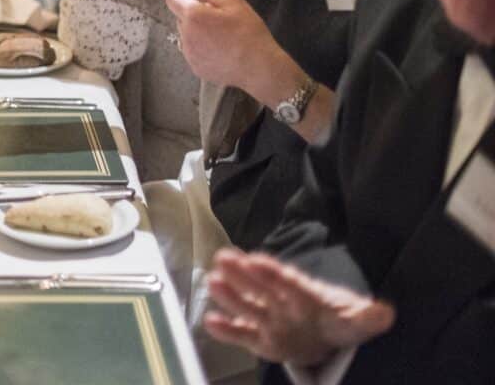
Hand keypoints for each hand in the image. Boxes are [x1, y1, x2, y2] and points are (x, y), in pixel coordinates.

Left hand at [165, 0, 296, 99]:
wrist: (259, 68)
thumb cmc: (249, 34)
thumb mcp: (234, 3)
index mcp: (193, 16)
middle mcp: (185, 35)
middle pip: (181, 15)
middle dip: (195, 10)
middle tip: (218, 14)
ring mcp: (189, 53)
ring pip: (187, 33)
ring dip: (198, 29)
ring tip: (222, 33)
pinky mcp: (195, 66)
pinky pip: (193, 50)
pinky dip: (202, 45)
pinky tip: (221, 48)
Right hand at [204, 249, 394, 365]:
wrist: (325, 338)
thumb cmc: (337, 321)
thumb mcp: (355, 321)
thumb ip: (366, 317)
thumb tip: (386, 313)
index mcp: (302, 293)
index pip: (286, 281)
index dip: (272, 272)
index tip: (255, 260)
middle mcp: (280, 302)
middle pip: (260, 288)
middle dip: (242, 275)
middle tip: (223, 257)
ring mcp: (267, 320)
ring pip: (247, 307)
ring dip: (230, 295)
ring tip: (212, 281)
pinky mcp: (259, 339)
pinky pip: (241, 334)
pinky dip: (226, 330)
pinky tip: (210, 321)